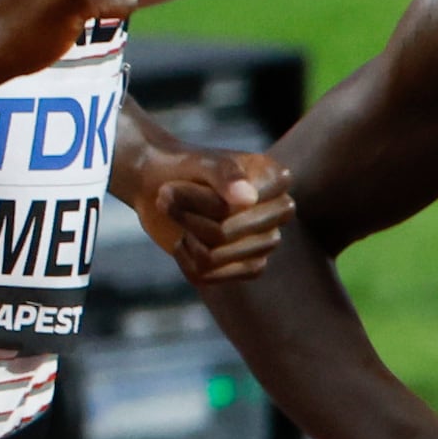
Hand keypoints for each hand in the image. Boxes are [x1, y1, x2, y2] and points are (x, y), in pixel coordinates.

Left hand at [118, 129, 289, 284]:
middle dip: (187, 218)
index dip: (196, 201)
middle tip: (165, 197)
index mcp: (275, 178)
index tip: (170, 185)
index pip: (232, 207)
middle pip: (223, 233)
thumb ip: (223, 173)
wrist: (157, 184)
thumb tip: (249, 199)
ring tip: (179, 217)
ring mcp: (267, 240)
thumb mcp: (196, 162)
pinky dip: (185, 259)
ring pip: (214, 256)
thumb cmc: (178, 167)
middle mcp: (280, 210)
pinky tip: (186, 240)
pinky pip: (209, 276)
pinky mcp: (251, 266)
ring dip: (186, 236)